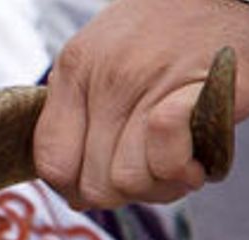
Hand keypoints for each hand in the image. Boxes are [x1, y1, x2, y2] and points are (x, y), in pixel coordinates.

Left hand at [35, 0, 248, 208]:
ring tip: (182, 164)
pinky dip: (181, 170)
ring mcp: (145, 82)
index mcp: (74, 71)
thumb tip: (76, 196)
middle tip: (156, 173)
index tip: (110, 181)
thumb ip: (84, 119)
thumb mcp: (107, 60)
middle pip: (91, 183)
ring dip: (160, 186)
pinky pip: (165, 158)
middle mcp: (103, 77)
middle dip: (126, 194)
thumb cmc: (172, 33)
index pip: (51, 163)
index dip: (78, 188)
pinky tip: (197, 159)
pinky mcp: (192, 91)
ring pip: (127, 180)